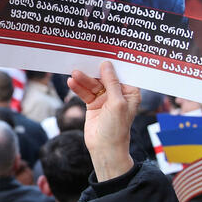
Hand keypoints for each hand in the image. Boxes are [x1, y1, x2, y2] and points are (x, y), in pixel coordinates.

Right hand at [67, 61, 139, 180]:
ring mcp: (105, 99)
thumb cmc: (116, 128)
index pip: (121, 74)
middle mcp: (118, 94)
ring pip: (93, 84)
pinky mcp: (93, 105)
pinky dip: (78, 88)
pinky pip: (85, 93)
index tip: (103, 52)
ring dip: (83, 80)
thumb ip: (112, 83)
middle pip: (104, 77)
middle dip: (94, 71)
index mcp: (130, 93)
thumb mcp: (117, 103)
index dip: (113, 64)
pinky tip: (72, 82)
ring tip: (74, 74)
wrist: (105, 149)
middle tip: (83, 63)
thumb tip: (106, 65)